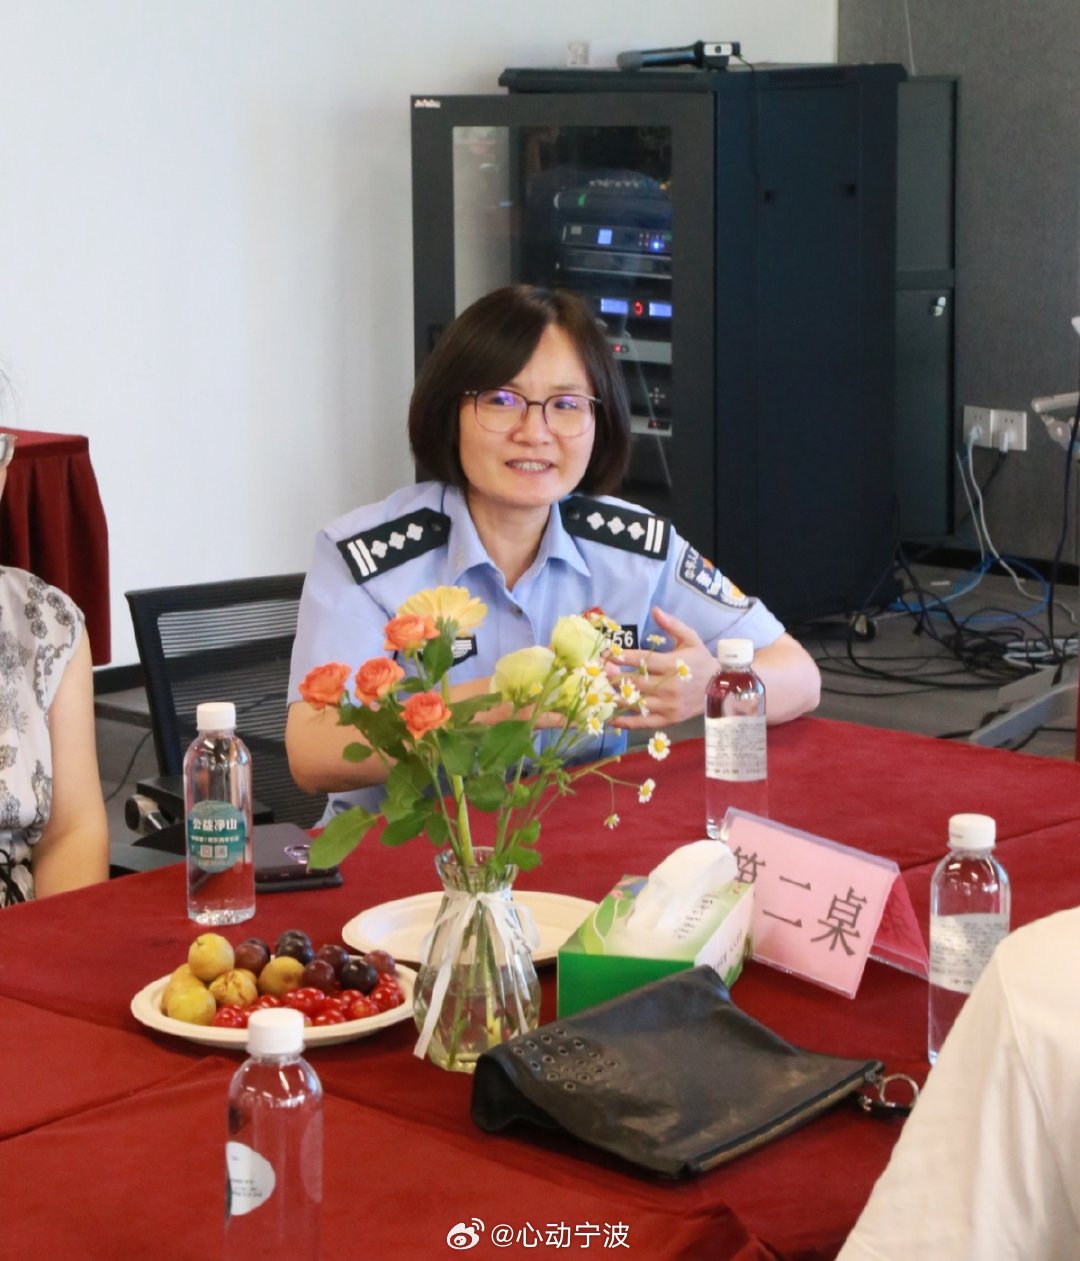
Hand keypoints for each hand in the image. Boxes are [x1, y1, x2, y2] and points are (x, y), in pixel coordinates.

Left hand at [606, 607, 711, 728]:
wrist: (719, 688)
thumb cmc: (701, 660)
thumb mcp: (690, 639)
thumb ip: (672, 625)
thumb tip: (655, 610)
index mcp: (673, 665)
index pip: (644, 661)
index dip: (624, 657)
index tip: (608, 654)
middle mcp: (670, 687)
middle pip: (637, 683)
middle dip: (616, 677)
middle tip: (598, 672)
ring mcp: (668, 705)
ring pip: (637, 703)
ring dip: (617, 698)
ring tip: (599, 693)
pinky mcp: (668, 719)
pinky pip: (644, 723)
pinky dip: (626, 723)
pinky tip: (611, 719)